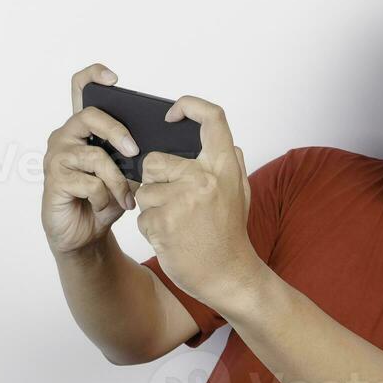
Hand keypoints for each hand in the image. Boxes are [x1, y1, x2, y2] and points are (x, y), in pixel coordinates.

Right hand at [41, 63, 141, 255]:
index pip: (80, 88)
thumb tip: (155, 147)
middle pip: (90, 116)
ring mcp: (57, 157)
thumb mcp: (125, 175)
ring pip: (95, 156)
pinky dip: (104, 197)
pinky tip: (104, 206)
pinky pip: (89, 182)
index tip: (114, 78)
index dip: (94, 76)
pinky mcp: (54, 179)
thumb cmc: (104, 200)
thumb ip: (132, 157)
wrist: (84, 235)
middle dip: (117, 132)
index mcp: (82, 129)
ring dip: (117, 180)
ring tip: (126, 197)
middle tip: (134, 151)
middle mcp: (65, 136)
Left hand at [134, 95, 259, 310]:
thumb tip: (224, 139)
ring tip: (176, 224)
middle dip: (154, 180)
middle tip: (172, 201)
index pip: (212, 117)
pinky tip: (170, 238)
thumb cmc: (230, 235)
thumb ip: (231, 164)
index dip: (189, 106)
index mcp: (224, 167)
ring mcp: (182, 200)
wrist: (228, 276)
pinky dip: (150, 228)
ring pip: (144, 190)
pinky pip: (141, 215)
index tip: (171, 114)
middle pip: (154, 160)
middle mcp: (204, 178)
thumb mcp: (240, 194)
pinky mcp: (162, 223)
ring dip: (152, 207)